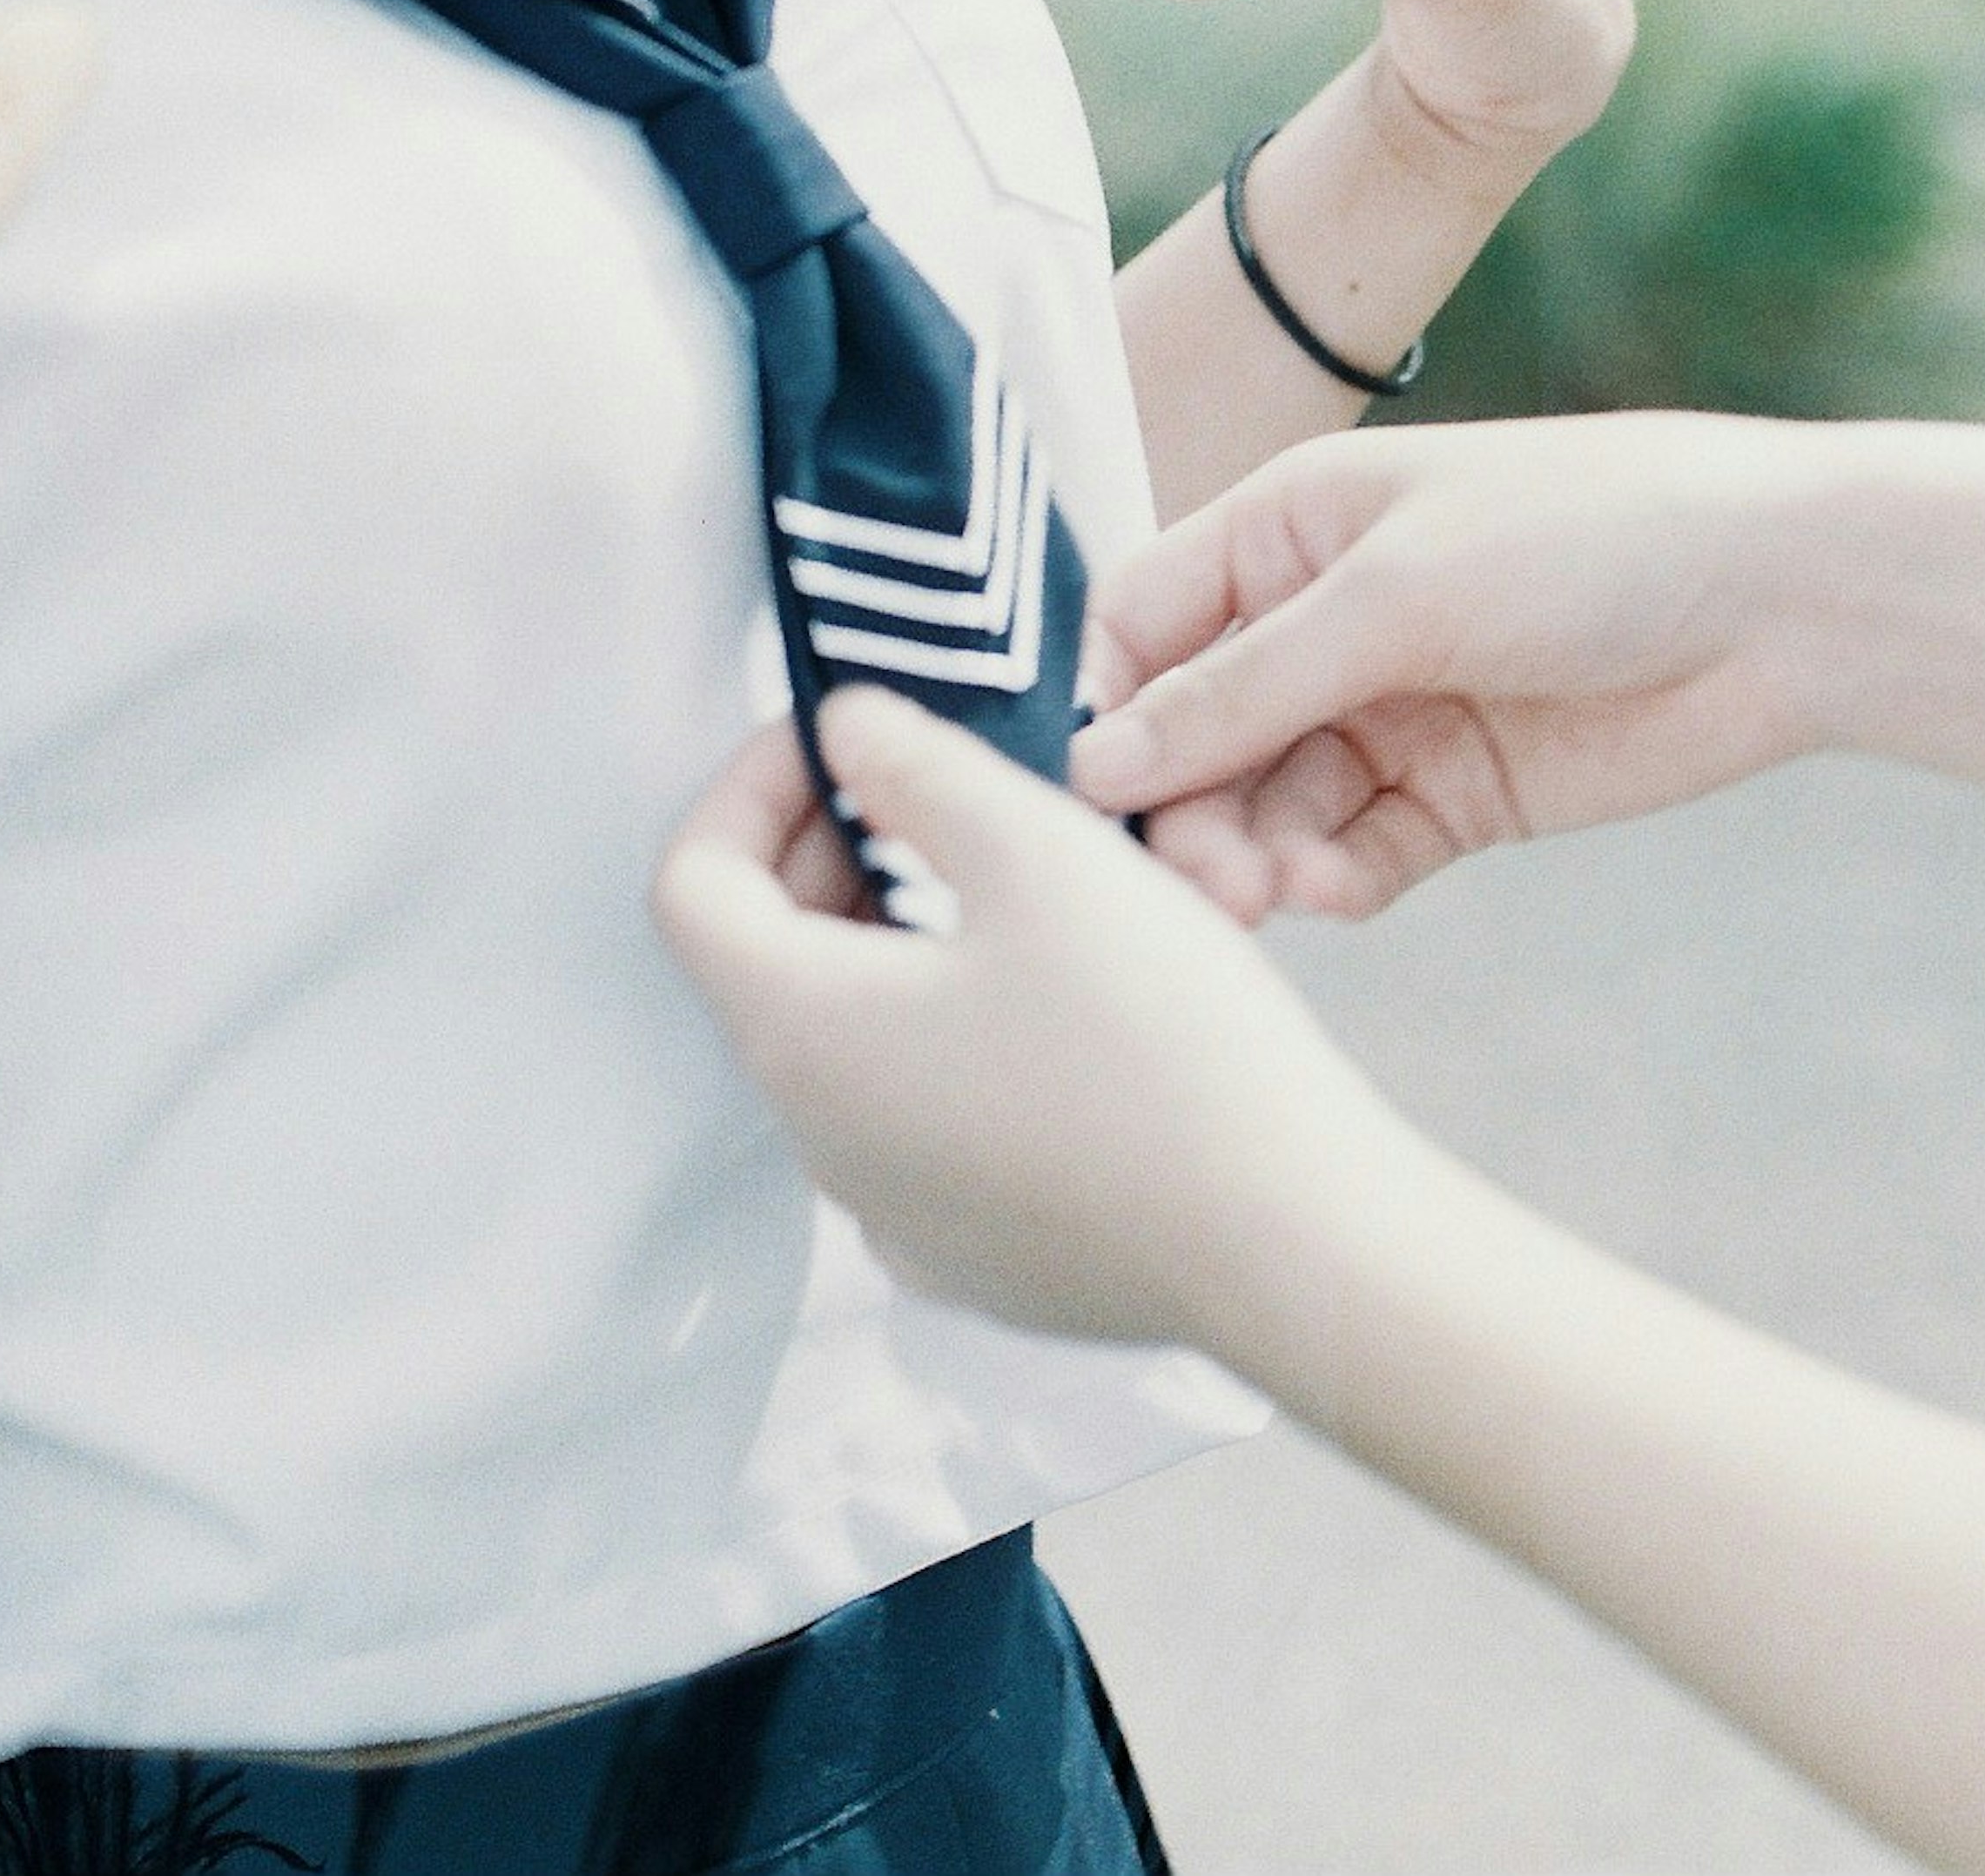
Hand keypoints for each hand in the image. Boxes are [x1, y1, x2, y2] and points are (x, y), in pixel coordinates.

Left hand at [652, 689, 1402, 1348]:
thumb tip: (846, 727)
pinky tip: (1061, 1015)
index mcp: (800, 1029)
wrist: (1289, 1243)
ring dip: (900, 949)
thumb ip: (917, 767)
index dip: (751, 784)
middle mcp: (817, 1139)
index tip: (847, 738)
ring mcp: (893, 1212)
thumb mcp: (1039, 852)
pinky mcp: (974, 1256)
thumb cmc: (1162, 1041)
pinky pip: (925, 1129)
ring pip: (853, 1047)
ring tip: (1016, 892)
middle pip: (767, 964)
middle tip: (938, 792)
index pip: (695, 883)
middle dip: (833, 856)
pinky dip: (955, 1047)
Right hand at [1070, 415, 1849, 922]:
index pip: (1141, 624)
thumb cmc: (1592, 537)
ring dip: (1253, 855)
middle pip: (1196, 734)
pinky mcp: (1456, 795)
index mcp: (1289, 527)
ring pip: (1269, 807)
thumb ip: (1246, 685)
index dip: (1100, 709)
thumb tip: (1097, 764)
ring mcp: (1391, 712)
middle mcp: (1324, 620)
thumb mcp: (1396, 595)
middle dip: (1183, 807)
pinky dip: (1332, 879)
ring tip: (1268, 896)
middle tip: (1199, 881)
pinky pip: (1356, 852)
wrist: (1786, 600)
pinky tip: (1333, 894)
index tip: (1079, 798)